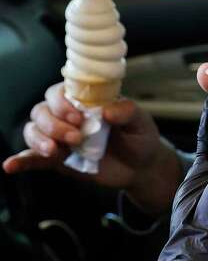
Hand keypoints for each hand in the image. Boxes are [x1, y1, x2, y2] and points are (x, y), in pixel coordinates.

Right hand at [2, 82, 181, 213]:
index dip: (61, 103)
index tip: (77, 117)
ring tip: (56, 151)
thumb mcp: (140, 122)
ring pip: (33, 131)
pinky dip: (20, 161)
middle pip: (41, 111)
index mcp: (84, 101)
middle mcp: (66, 117)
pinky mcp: (56, 159)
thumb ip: (127, 112)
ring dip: (39, 140)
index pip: (59, 92)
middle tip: (75, 138)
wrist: (141, 167)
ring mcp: (59, 138)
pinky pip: (32, 159)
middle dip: (54, 124)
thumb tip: (106, 111)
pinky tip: (10, 166)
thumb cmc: (139, 137)